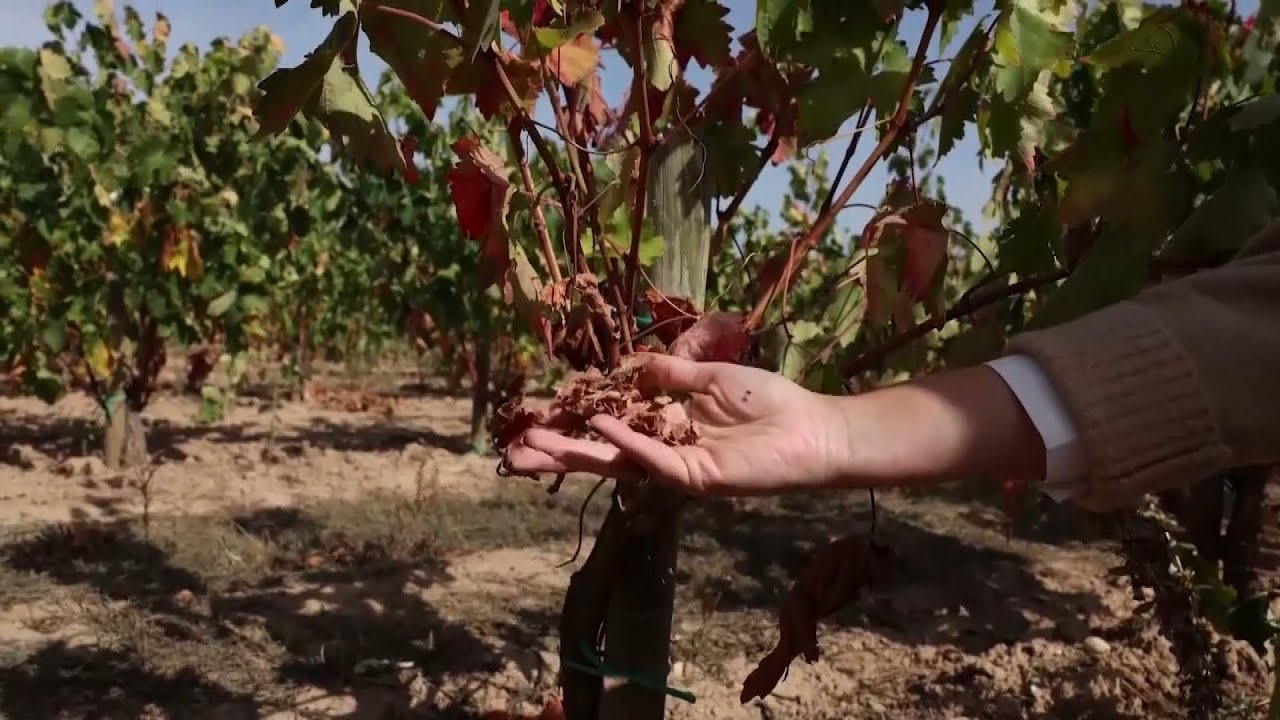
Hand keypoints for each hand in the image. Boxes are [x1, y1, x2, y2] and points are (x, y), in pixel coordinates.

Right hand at [503, 355, 1047, 497]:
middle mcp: (662, 452)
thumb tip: (629, 365)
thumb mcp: (712, 377)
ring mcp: (676, 467)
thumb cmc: (770, 402)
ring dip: (575, 455)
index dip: (571, 424)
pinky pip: (654, 460)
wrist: (814, 428)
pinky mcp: (697, 477)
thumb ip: (670, 374)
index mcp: (664, 428)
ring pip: (615, 463)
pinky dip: (627, 445)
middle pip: (598, 454)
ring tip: (531, 450)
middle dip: (554, 453)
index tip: (533, 418)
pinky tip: (599, 430)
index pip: (606, 427)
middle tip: (509, 454)